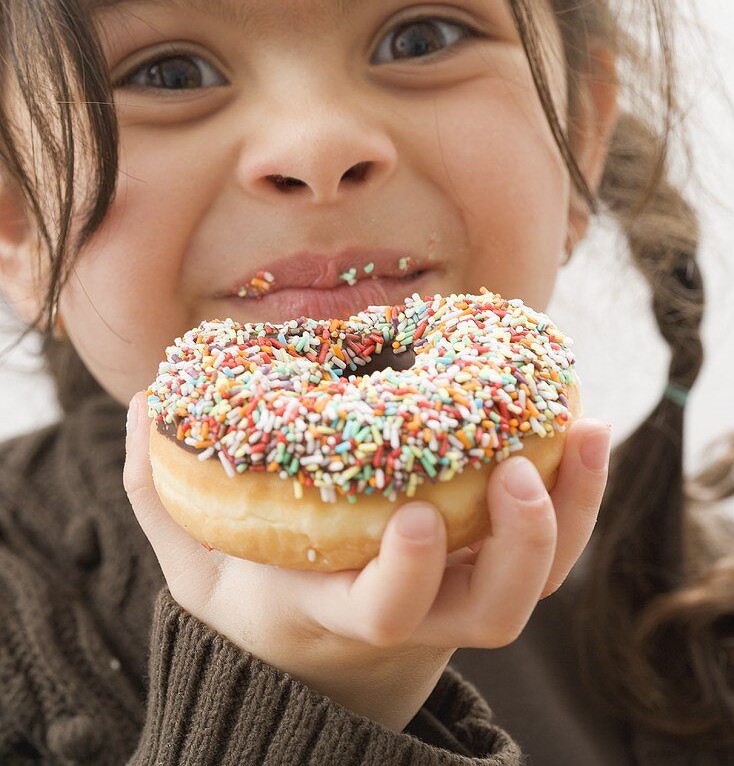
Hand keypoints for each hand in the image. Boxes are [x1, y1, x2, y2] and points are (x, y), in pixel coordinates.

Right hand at [123, 390, 609, 731]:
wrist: (311, 659)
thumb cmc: (250, 596)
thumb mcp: (192, 561)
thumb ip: (158, 490)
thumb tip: (145, 400)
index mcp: (339, 611)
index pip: (384, 615)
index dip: (407, 576)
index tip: (418, 516)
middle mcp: (414, 616)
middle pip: (492, 612)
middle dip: (518, 548)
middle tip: (518, 469)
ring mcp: (458, 597)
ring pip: (536, 582)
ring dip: (569, 512)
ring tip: (582, 427)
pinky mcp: (485, 569)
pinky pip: (548, 549)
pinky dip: (575, 497)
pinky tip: (582, 428)